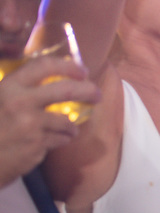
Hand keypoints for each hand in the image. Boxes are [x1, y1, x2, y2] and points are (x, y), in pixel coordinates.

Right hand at [0, 53, 99, 186]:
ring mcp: (30, 125)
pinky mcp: (36, 145)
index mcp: (9, 86)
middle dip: (87, 91)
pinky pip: (60, 139)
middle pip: (66, 90)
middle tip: (96, 95)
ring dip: (70, 125)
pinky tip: (52, 139)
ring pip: (66, 121)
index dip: (68, 66)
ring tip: (67, 128)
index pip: (43, 66)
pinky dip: (60, 139)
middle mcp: (20, 103)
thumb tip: (50, 76)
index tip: (82, 71)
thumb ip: (18, 87)